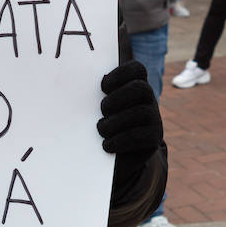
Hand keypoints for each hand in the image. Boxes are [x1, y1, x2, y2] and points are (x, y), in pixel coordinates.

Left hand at [97, 61, 162, 182]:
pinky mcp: (154, 138)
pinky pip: (139, 136)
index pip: (137, 69)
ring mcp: (154, 118)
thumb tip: (70, 85)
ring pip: (141, 112)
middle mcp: (148, 99)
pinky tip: (106, 145)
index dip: (120, 74)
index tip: (102, 86)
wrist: (118, 157)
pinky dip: (119, 140)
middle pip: (141, 88)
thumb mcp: (100, 108)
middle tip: (102, 109)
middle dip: (118, 98)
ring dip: (115, 122)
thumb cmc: (104, 125)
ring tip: (101, 129)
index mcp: (135, 85)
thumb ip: (94, 96)